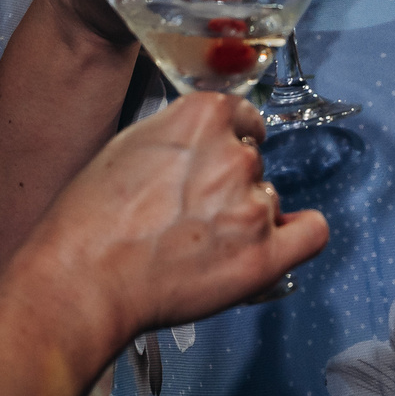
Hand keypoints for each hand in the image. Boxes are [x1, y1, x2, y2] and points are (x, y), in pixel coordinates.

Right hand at [24, 93, 327, 345]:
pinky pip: (311, 233)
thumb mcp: (130, 143)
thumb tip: (201, 144)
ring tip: (201, 242)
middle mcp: (236, 154)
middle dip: (229, 182)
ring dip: (246, 214)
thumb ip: (180, 136)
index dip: (229, 139)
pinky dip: (299, 234)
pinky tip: (278, 241)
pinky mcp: (264, 255)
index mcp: (203, 116)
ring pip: (268, 199)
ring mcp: (253, 205)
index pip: (242, 117)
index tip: (219, 156)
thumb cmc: (89, 219)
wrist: (83, 279)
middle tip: (192, 212)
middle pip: (253, 161)